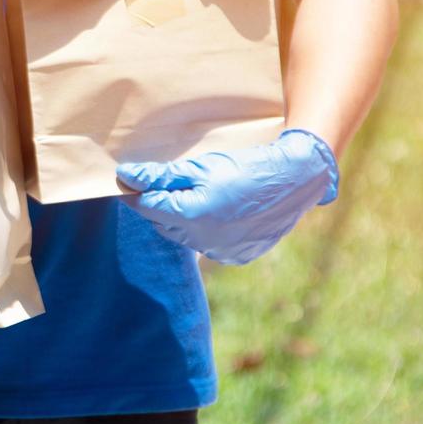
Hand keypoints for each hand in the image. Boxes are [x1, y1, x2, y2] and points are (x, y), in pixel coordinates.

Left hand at [116, 129, 338, 265]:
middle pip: (163, 222)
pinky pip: (206, 245)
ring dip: (182, 218)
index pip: (147, 206)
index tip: (130, 179)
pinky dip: (205, 230)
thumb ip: (162, 176)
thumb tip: (126, 177)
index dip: (137, 192)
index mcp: (190, 215)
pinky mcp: (235, 256)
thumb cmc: (246, 168)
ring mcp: (219, 251)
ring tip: (198, 195)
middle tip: (167, 183)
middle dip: (161, 204)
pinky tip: (219, 212)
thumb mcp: (202, 166)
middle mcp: (201, 239)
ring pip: (183, 235)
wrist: (295, 181)